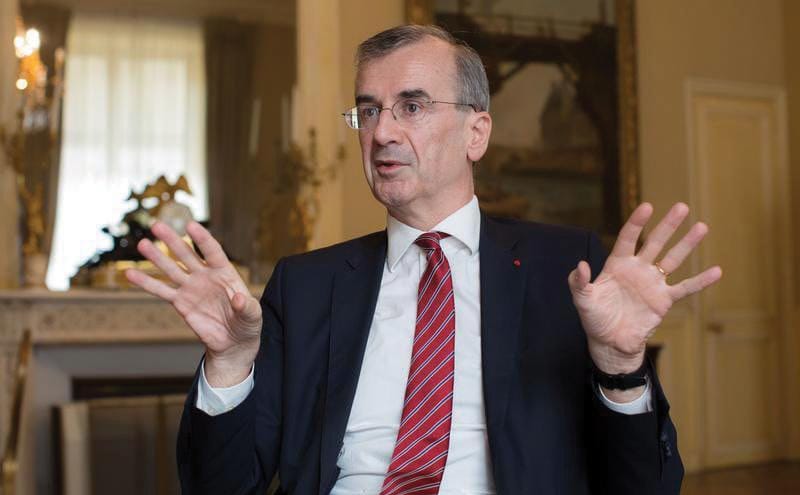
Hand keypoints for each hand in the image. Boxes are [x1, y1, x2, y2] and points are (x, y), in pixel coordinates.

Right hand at [125, 221, 261, 386]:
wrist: (233, 342)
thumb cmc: (247, 324)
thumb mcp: (253, 316)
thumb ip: (247, 307)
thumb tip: (239, 299)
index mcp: (225, 273)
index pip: (212, 251)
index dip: (202, 238)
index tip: (190, 225)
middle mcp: (205, 276)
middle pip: (187, 255)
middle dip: (173, 241)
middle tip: (157, 225)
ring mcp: (191, 288)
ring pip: (171, 269)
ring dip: (156, 257)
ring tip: (142, 244)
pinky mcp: (180, 303)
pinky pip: (161, 291)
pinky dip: (146, 283)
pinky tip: (131, 273)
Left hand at [568, 203, 721, 377]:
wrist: (610, 342)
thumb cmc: (594, 318)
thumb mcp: (582, 299)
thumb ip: (578, 282)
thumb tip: (581, 265)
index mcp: (617, 264)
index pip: (628, 238)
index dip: (637, 223)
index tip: (647, 207)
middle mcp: (638, 269)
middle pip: (655, 242)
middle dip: (668, 225)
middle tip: (682, 207)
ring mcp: (653, 283)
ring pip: (673, 259)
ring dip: (687, 244)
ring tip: (702, 227)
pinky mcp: (664, 300)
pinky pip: (685, 288)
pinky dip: (700, 281)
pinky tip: (716, 271)